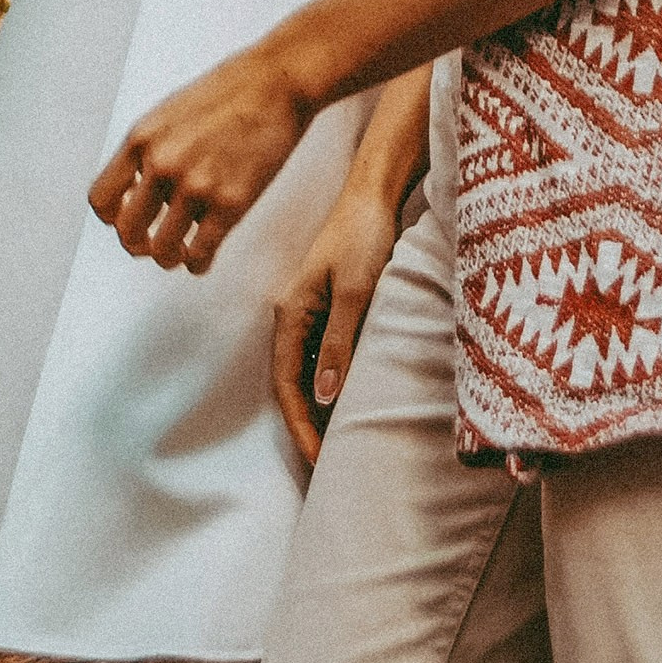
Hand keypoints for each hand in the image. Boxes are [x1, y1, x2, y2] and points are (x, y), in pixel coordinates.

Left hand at [88, 45, 310, 271]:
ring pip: (162, 250)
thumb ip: (150, 148)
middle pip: (128, 231)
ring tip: (180, 252)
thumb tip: (140, 185)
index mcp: (142, 139)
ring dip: (170, 257)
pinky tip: (203, 256)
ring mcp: (195, 186)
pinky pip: (200, 253)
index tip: (126, 219)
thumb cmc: (230, 91)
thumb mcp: (170, 112)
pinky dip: (198, 263)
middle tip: (150, 246)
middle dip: (138, 245)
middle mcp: (162, 164)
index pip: (102, 199)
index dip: (113, 217)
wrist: (277, 82)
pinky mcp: (230, 203)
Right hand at [271, 182, 403, 466]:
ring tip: (336, 448)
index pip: (286, 385)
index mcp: (291, 313)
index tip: (317, 461)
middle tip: (326, 468)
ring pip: (307, 375)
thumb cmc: (364, 236)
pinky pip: (324, 359)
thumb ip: (337, 341)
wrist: (374, 194)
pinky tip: (347, 405)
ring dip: (317, 411)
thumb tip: (322, 397)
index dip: (300, 427)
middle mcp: (294, 317)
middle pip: (291, 385)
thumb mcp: (355, 290)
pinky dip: (332, 386)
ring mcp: (311, 314)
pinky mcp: (331, 309)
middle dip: (305, 428)